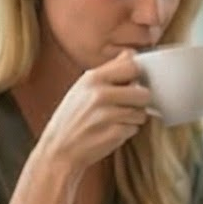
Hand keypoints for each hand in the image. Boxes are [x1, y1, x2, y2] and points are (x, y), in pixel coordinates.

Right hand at [35, 50, 155, 175]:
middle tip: (125, 107)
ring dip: (133, 119)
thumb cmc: (73, 117)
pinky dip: (126, 132)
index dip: (137, 76)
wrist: (59, 149)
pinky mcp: (114, 133)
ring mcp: (108, 115)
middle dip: (139, 102)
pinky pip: (134, 129)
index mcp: (93, 78)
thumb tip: (131, 54)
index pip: (132, 66)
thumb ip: (109, 71)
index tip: (132, 84)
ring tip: (114, 121)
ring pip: (141, 113)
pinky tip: (110, 132)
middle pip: (143, 93)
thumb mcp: (83, 87)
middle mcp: (100, 94)